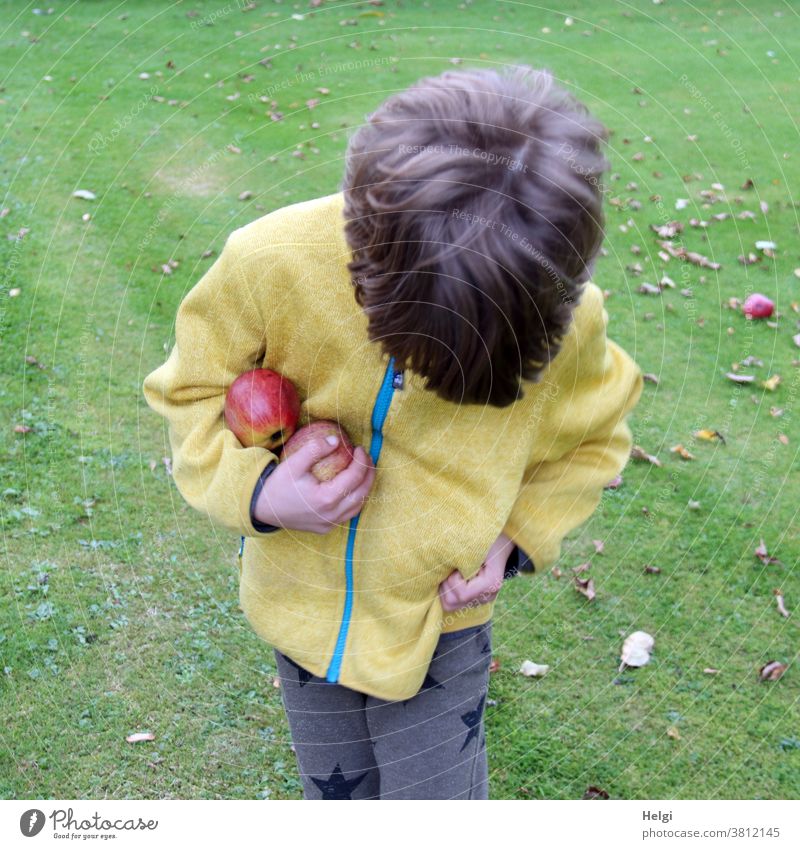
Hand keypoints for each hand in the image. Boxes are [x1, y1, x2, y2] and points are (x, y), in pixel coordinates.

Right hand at [253, 436, 375, 533]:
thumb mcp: (293, 463)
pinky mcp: (325, 528)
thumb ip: (315, 449)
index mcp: (326, 498)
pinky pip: (347, 515)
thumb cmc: (278, 485)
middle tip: (366, 458)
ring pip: (358, 506)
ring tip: (364, 471)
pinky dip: (355, 500)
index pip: (355, 478)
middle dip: (369, 473)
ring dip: (365, 488)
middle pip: (362, 493)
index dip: (362, 461)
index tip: (360, 448)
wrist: (263, 508)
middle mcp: (331, 515)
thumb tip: (336, 440)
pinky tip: (352, 488)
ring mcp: (329, 524)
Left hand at [438, 531, 514, 612]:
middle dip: (446, 584)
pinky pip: (454, 603)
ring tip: (452, 573)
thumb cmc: (485, 540)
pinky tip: (453, 577)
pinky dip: (449, 590)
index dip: (453, 580)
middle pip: (452, 602)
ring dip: (446, 588)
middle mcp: (488, 596)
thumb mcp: (475, 546)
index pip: (462, 594)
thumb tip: (442, 567)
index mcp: (491, 583)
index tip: (457, 565)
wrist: (499, 542)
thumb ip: (462, 558)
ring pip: (450, 605)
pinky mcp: (475, 599)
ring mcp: (481, 600)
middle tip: (451, 569)